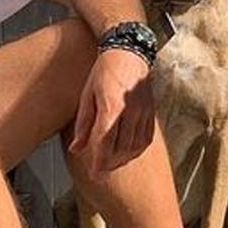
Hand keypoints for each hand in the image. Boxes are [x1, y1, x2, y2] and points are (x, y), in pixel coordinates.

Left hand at [70, 47, 156, 172]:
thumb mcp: (87, 95)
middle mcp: (130, 111)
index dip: (99, 162)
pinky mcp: (151, 112)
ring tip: (112, 163)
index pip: (105, 142)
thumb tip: (76, 149)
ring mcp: (143, 112)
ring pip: (135, 146)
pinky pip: (146, 138)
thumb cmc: (105, 71)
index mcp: (112, 106)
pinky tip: (128, 153)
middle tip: (100, 170)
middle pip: (121, 148)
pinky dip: (136, 150)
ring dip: (123, 159)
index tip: (94, 174)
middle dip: (110, 163)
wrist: (129, 52)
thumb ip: (83, 125)